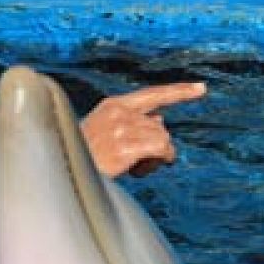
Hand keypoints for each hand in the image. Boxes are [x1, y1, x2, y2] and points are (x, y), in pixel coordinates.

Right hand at [81, 81, 206, 177]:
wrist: (61, 174)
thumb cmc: (84, 160)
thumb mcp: (105, 133)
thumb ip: (131, 124)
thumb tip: (160, 120)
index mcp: (113, 106)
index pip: (153, 94)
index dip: (179, 92)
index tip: (201, 89)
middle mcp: (118, 112)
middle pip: (162, 126)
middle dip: (156, 147)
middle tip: (134, 162)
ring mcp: (122, 128)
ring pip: (164, 139)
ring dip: (154, 158)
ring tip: (130, 167)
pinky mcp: (126, 146)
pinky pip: (162, 150)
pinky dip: (157, 162)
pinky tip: (136, 170)